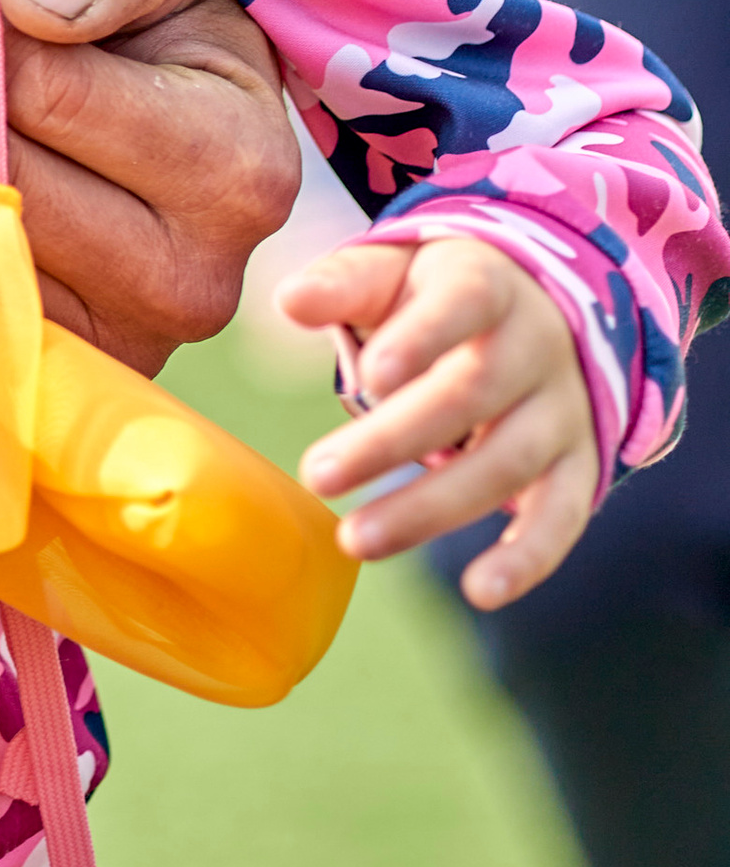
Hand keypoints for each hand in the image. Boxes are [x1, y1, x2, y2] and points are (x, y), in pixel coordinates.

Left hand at [284, 233, 595, 605]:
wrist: (536, 314)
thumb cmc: (434, 296)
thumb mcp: (395, 273)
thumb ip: (344, 285)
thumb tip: (289, 301)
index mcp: (489, 284)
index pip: (464, 301)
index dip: (422, 337)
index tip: (369, 376)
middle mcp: (537, 346)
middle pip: (472, 393)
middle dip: (393, 439)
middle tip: (317, 476)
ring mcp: (563, 410)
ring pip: (509, 461)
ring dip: (433, 507)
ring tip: (356, 540)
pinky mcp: (578, 468)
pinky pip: (563, 516)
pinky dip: (528, 558)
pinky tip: (480, 593)